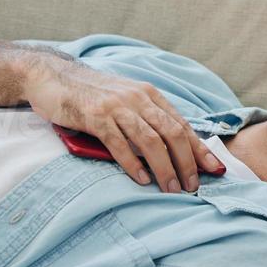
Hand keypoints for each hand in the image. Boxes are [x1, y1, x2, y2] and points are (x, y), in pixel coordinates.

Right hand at [25, 62, 223, 192]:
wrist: (52, 77)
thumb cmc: (91, 94)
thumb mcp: (125, 100)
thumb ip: (146, 118)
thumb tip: (172, 147)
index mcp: (149, 94)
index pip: (182, 124)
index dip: (200, 148)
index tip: (215, 169)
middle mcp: (137, 98)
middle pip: (172, 133)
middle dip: (187, 162)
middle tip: (193, 186)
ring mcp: (116, 107)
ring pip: (150, 140)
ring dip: (165, 167)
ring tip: (172, 189)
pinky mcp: (94, 116)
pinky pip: (119, 143)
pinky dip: (133, 163)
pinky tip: (142, 179)